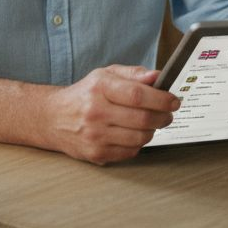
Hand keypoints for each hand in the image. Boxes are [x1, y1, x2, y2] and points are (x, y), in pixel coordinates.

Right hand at [46, 65, 180, 164]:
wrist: (53, 118)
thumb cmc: (85, 94)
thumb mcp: (105, 75)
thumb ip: (133, 74)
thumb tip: (157, 76)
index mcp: (100, 87)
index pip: (138, 94)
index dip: (162, 99)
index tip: (174, 101)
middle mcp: (95, 112)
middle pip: (142, 118)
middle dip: (163, 117)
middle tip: (168, 114)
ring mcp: (95, 135)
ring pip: (139, 137)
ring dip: (152, 131)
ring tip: (150, 123)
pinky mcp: (96, 153)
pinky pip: (130, 151)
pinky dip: (138, 143)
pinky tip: (133, 134)